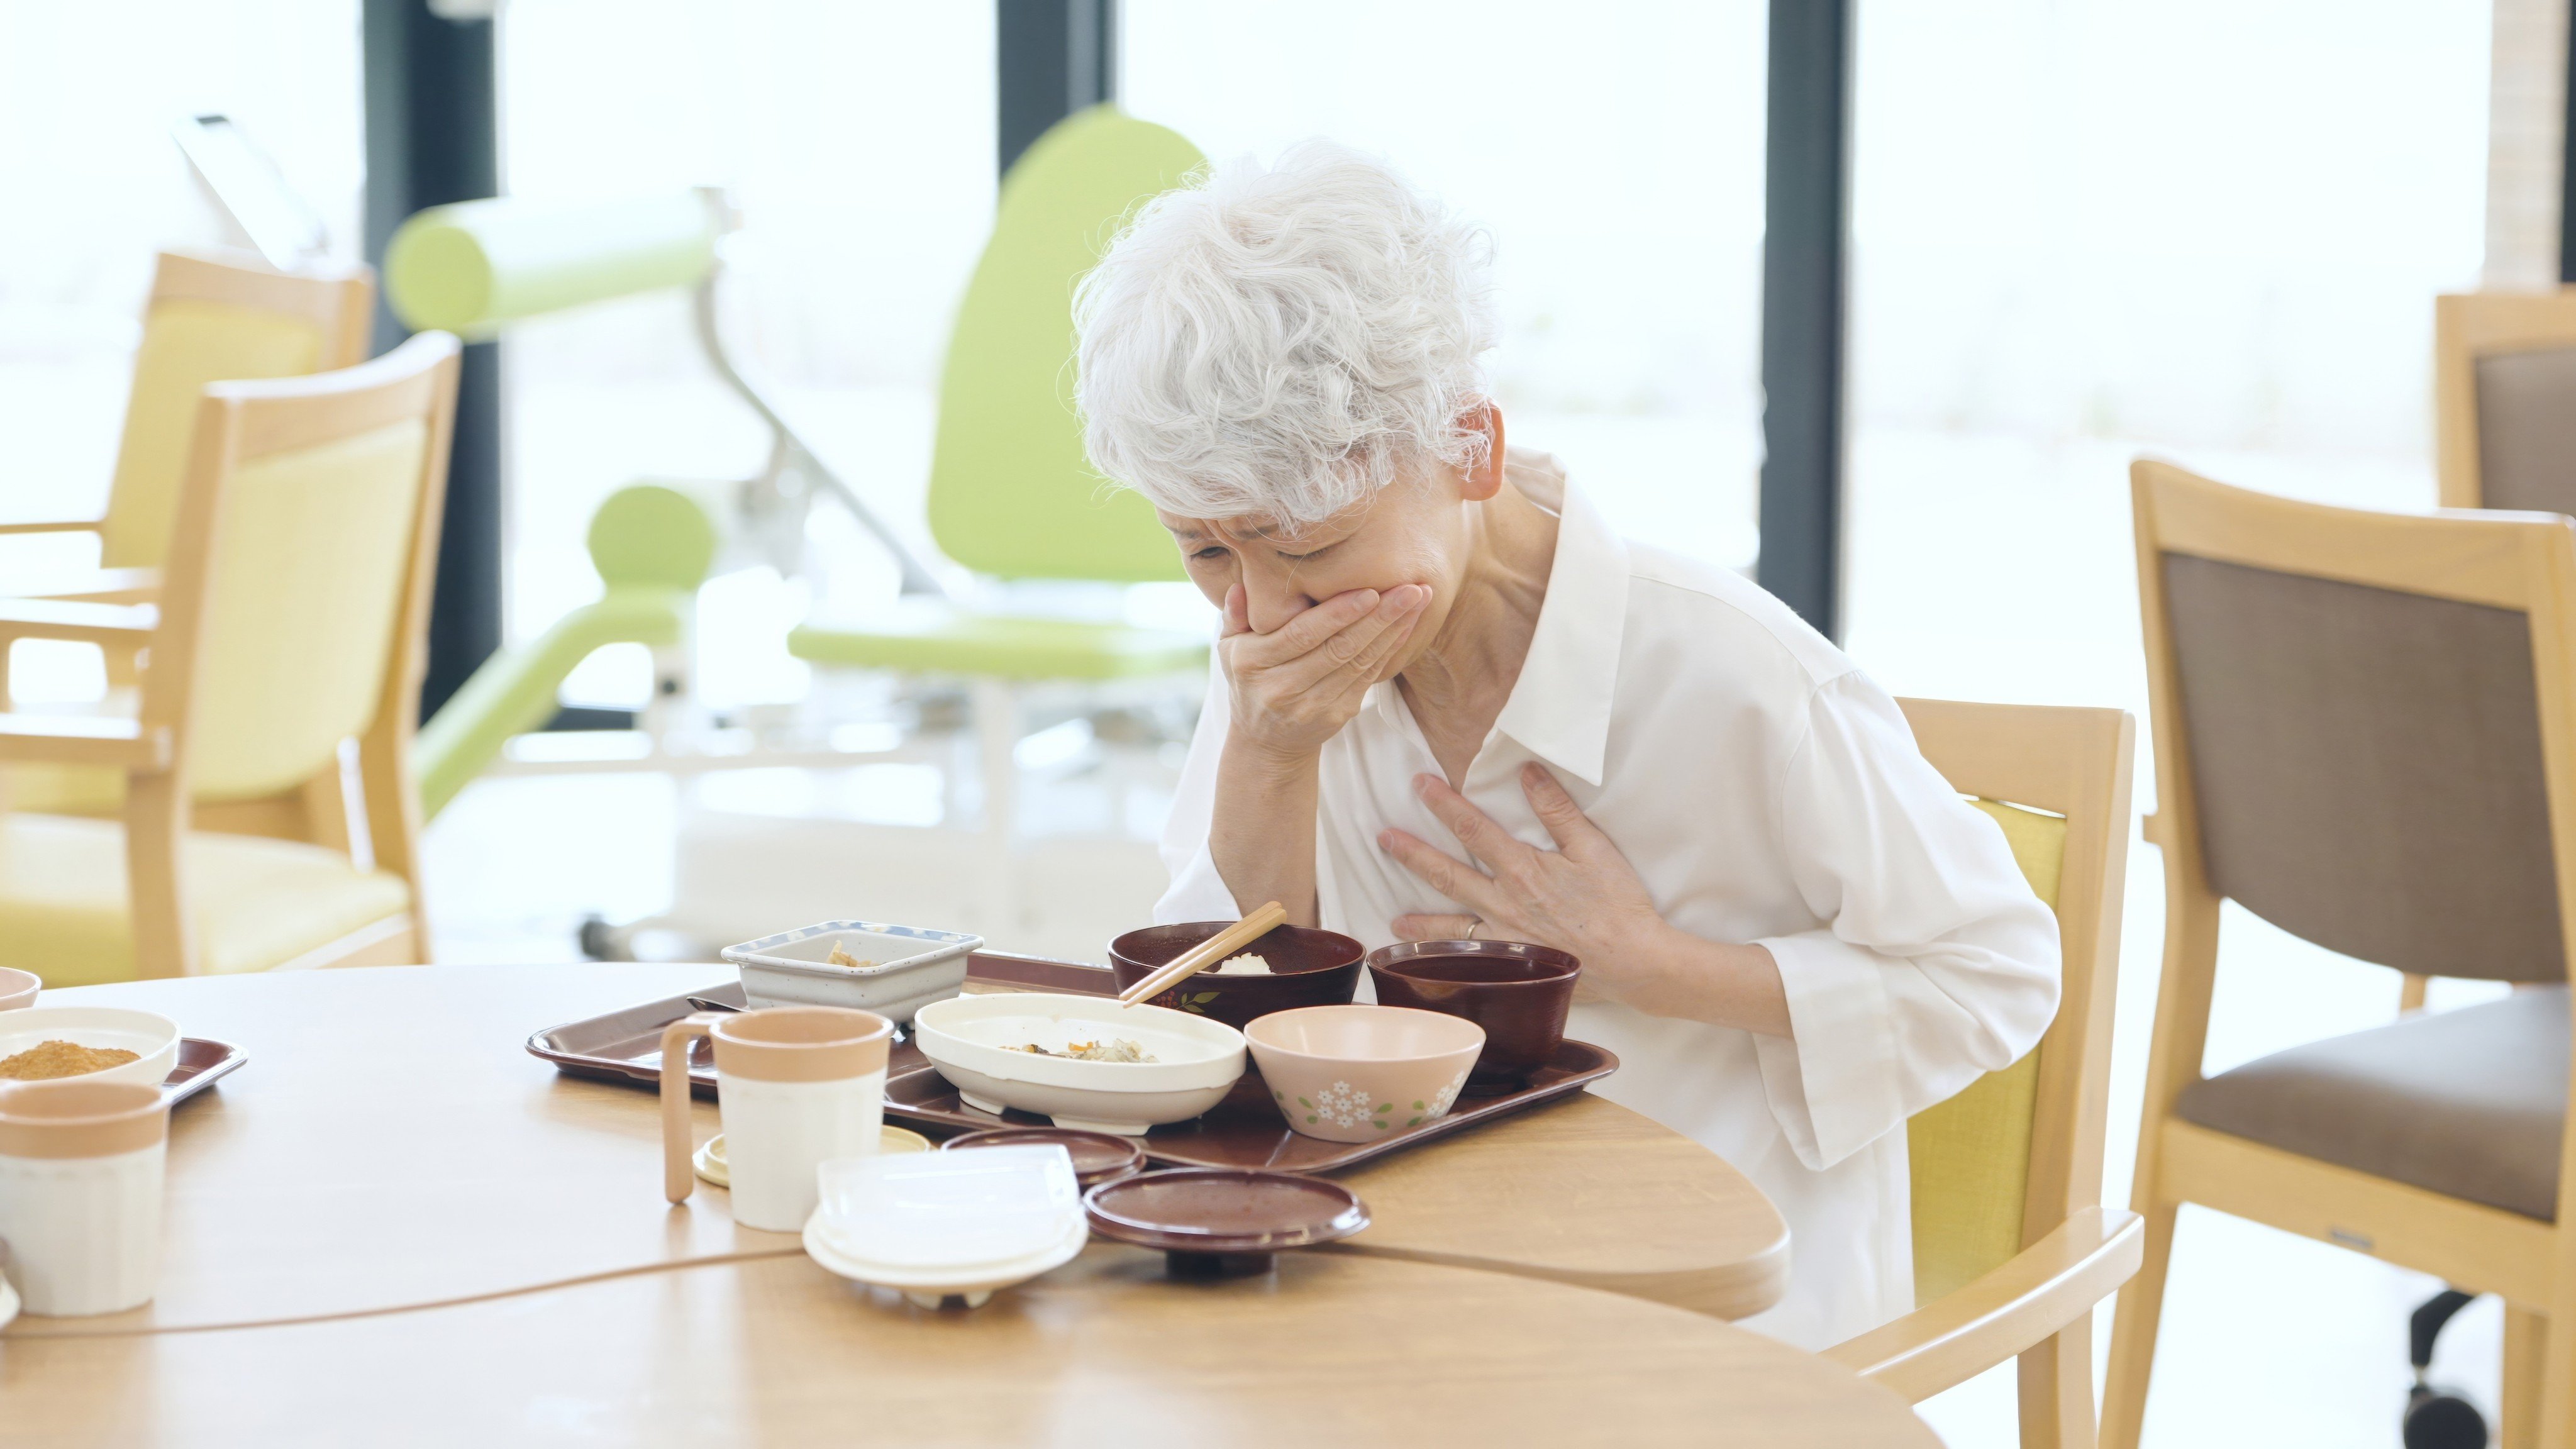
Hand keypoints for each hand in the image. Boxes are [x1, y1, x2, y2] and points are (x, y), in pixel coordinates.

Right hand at [1219, 583, 1428, 760]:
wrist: (1266, 742)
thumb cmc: (1249, 680)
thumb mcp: (1229, 649)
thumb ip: (1234, 615)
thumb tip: (1240, 587)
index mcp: (1254, 664)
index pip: (1302, 635)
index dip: (1338, 614)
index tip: (1369, 591)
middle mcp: (1283, 687)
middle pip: (1339, 648)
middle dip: (1379, 617)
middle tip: (1410, 588)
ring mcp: (1314, 705)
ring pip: (1359, 662)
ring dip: (1393, 630)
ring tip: (1419, 599)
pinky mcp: (1339, 714)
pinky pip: (1369, 676)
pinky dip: (1391, 648)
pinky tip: (1408, 624)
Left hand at [1381, 764, 1667, 993]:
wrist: (1634, 961)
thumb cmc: (1618, 904)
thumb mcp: (1593, 848)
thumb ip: (1557, 810)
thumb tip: (1528, 772)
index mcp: (1522, 869)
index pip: (1473, 830)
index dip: (1444, 805)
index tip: (1419, 785)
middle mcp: (1504, 903)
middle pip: (1449, 875)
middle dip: (1413, 854)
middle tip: (1383, 839)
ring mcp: (1504, 939)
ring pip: (1452, 928)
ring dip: (1420, 924)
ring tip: (1394, 922)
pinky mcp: (1513, 966)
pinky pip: (1471, 963)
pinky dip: (1447, 965)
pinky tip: (1432, 968)